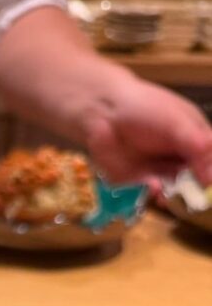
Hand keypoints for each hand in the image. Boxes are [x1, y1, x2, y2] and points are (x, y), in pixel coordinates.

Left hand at [82, 74, 211, 186]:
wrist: (104, 113)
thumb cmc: (145, 109)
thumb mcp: (177, 123)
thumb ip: (197, 147)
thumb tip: (211, 177)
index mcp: (195, 138)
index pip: (210, 160)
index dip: (209, 173)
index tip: (207, 184)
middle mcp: (180, 156)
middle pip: (196, 179)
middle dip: (195, 190)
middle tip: (193, 196)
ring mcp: (160, 170)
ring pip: (175, 190)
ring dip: (175, 194)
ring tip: (171, 192)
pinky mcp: (140, 181)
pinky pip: (152, 193)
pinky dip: (155, 193)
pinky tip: (153, 188)